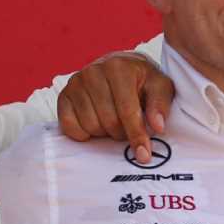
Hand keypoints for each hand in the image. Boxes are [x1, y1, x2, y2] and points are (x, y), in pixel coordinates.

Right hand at [59, 51, 174, 163]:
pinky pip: (69, 126)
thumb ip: (160, 105)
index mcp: (118, 68)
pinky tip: (95, 125)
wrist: (119, 67)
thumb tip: (157, 127)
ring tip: (113, 123)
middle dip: (121, 133)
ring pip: (90, 126)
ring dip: (104, 133)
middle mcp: (93, 72)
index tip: (144, 155)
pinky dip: (83, 133)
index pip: (127, 110)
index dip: (136, 135)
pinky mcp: (63, 96)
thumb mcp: (160, 87)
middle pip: (108, 121)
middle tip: (127, 129)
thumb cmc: (142, 80)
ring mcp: (75, 83)